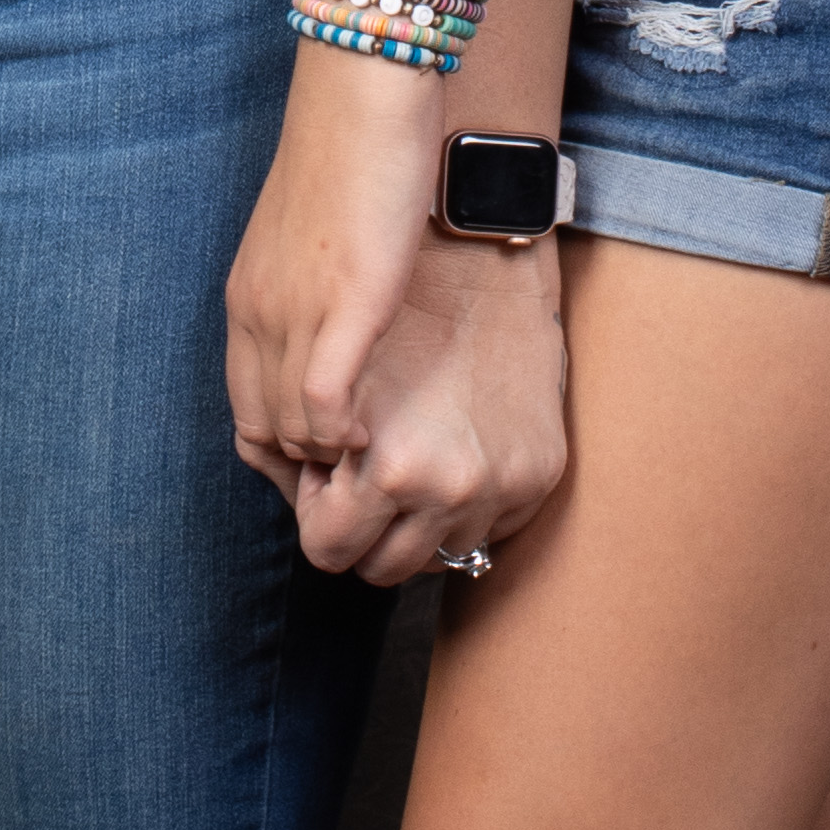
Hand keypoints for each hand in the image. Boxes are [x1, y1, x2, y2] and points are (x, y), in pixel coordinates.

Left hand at [226, 45, 457, 475]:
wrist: (363, 98)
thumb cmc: (350, 159)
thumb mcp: (311, 238)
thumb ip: (307, 290)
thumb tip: (329, 330)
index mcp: (247, 298)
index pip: (244, 409)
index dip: (280, 451)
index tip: (324, 461)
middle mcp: (258, 313)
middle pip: (262, 430)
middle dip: (304, 468)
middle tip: (350, 476)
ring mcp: (295, 312)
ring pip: (290, 429)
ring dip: (328, 458)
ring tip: (368, 459)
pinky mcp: (347, 306)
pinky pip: (324, 406)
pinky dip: (343, 435)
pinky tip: (370, 433)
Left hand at [275, 229, 567, 583]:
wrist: (484, 261)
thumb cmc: (391, 310)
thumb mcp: (322, 378)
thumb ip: (289, 451)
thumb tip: (291, 497)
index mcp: (390, 469)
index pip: (327, 550)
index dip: (318, 511)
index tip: (328, 472)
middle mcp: (452, 489)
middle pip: (382, 568)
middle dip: (362, 528)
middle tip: (363, 472)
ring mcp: (503, 488)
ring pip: (439, 556)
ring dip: (416, 521)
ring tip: (410, 453)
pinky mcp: (541, 476)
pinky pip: (488, 530)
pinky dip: (463, 507)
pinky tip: (453, 448)